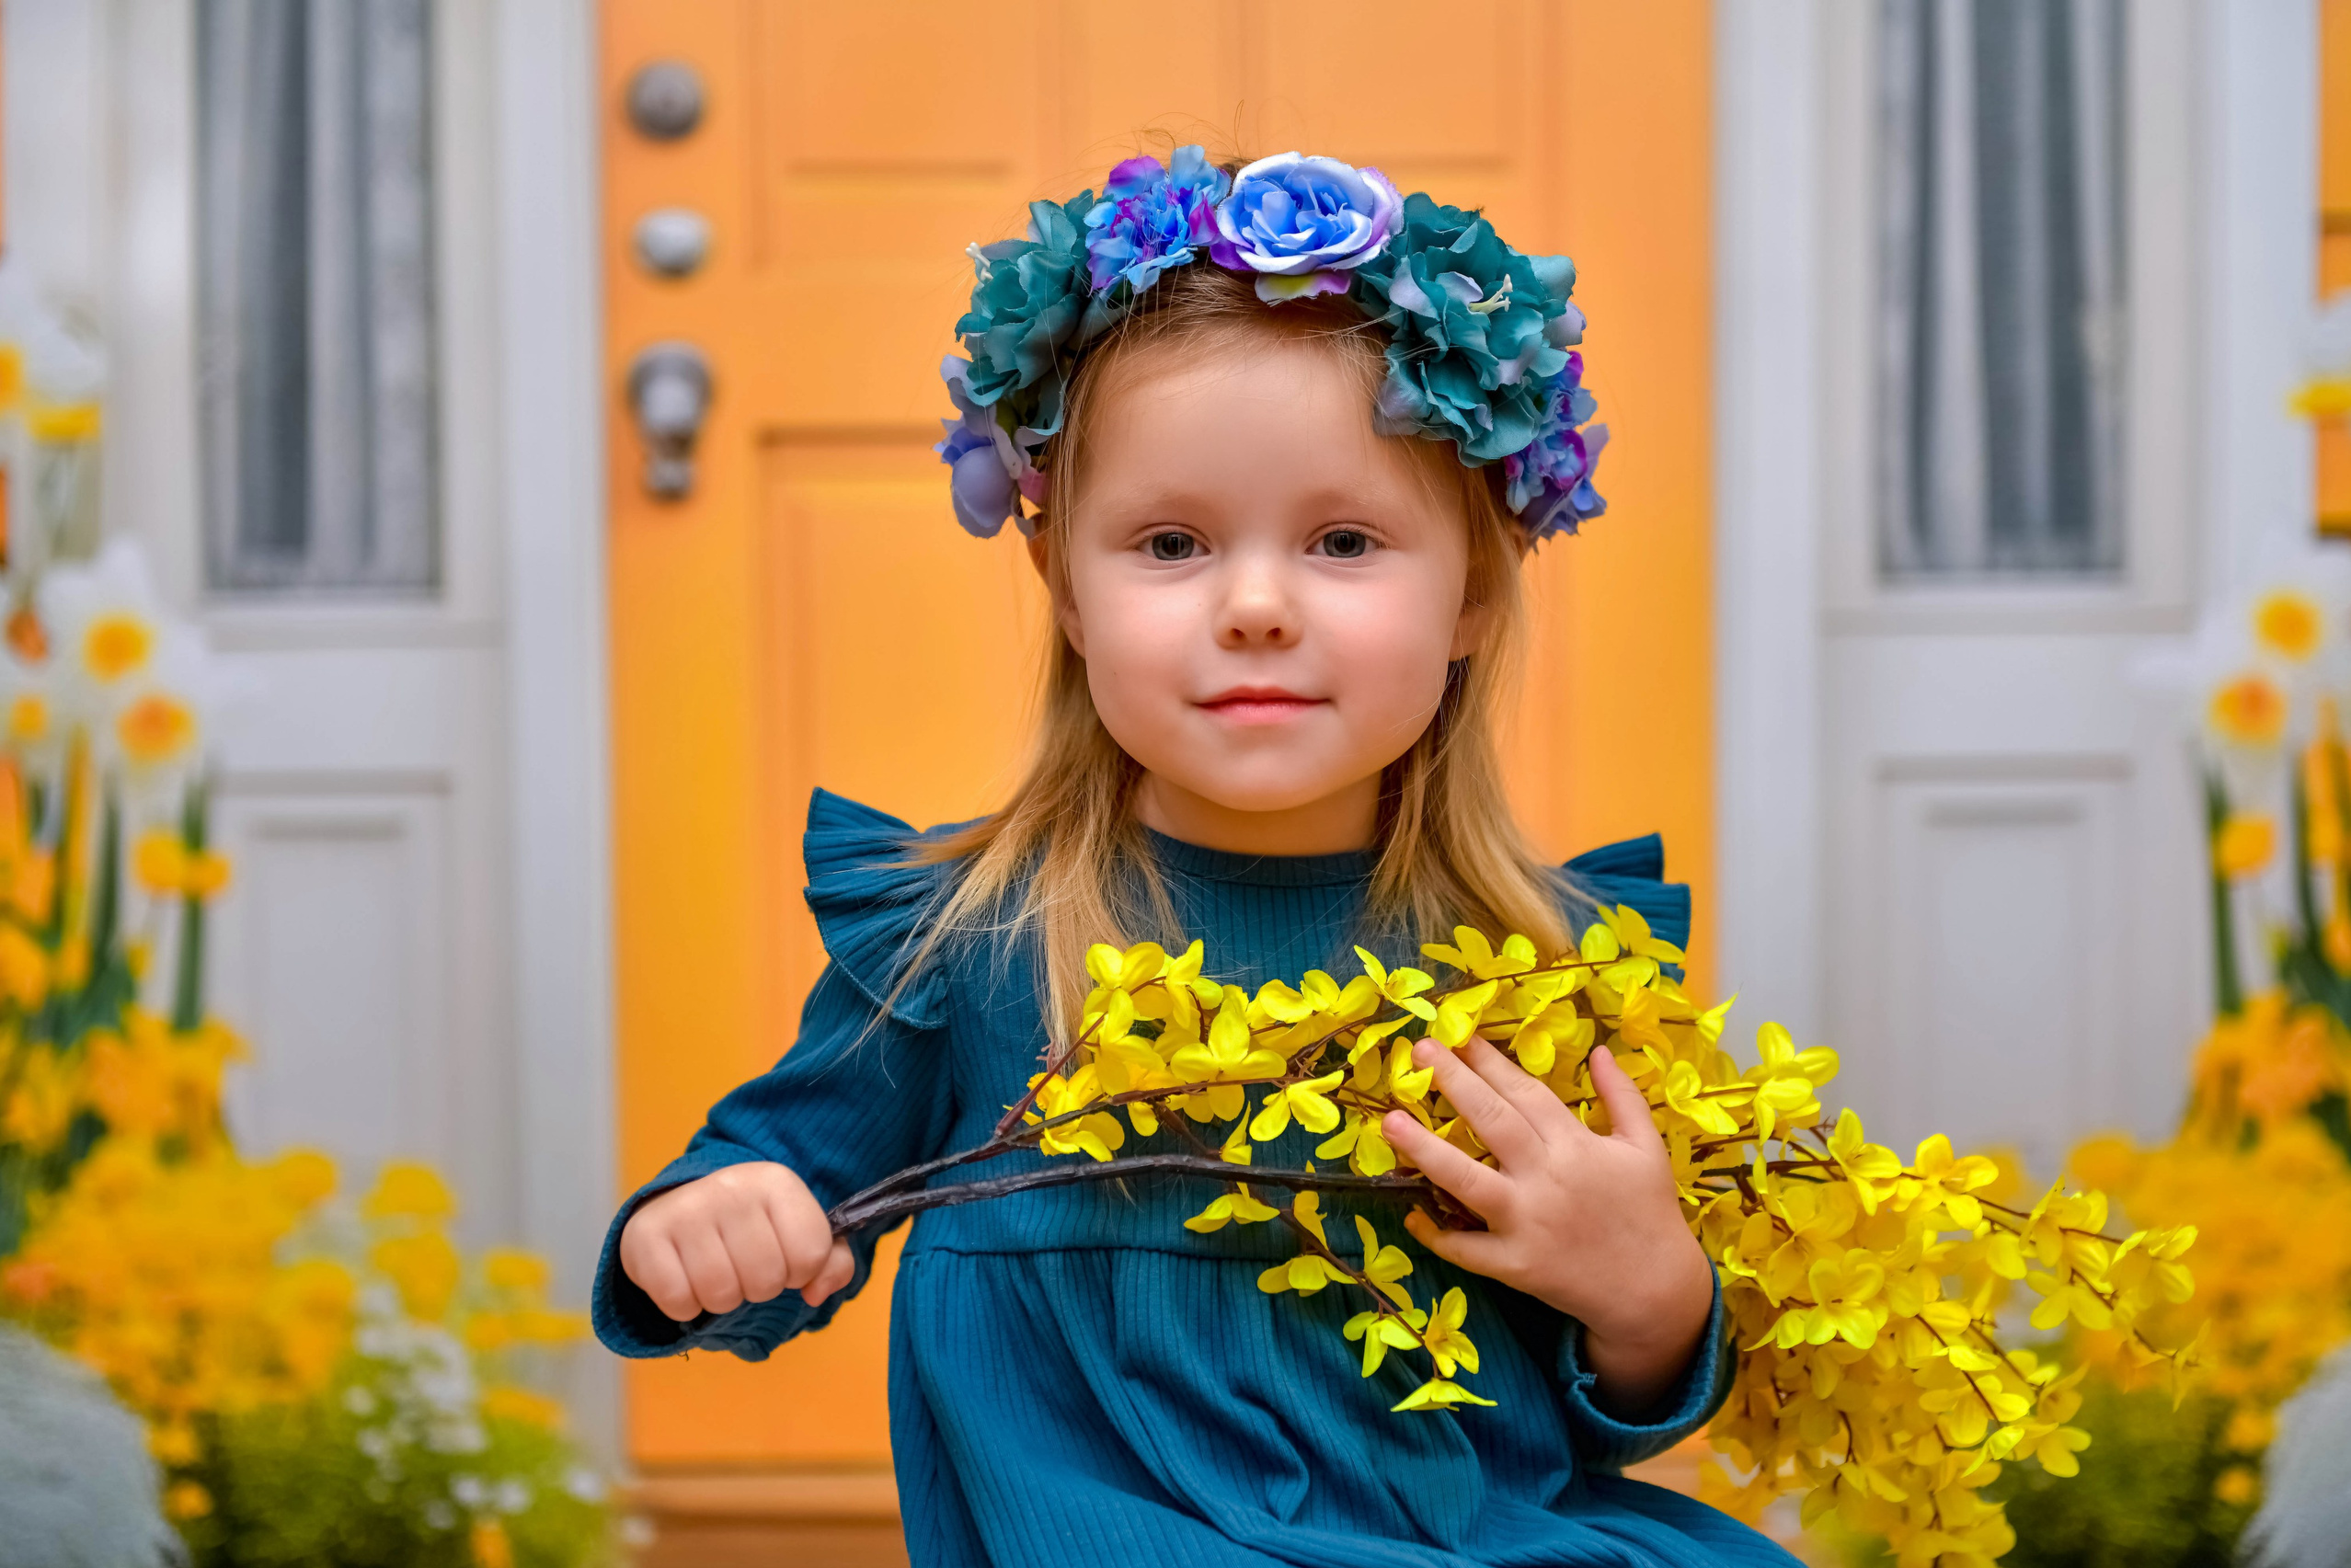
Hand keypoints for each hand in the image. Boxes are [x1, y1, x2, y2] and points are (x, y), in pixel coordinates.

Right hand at [618, 1161, 854, 1322]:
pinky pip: (678, 1301)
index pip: (810, 1255)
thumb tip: (816, 1292)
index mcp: (776, 1181)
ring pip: (722, 1294)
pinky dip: (684, 1307)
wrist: (676, 1205)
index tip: (782, 1257)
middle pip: (766, 1281)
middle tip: (742, 1267)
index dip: (799, 1272)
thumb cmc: (748, 1227)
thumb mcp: (798, 1233)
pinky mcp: (644, 1235)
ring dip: (721, 1300)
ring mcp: (685, 1208)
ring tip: (714, 1273)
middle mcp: (731, 1186)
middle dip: (758, 1288)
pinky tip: (684, 1279)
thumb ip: (830, 1262)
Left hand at [1382, 1038, 1714, 1415]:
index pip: (1524, 1092)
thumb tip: (1600, 1049)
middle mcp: (1546, 1178)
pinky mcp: (1516, 1265)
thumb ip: (1622, 1095)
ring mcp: (1527, 1223)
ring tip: (1389, 1122)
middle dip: (1453, 1081)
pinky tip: (1411, 1212)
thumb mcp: (1646, 1146)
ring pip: (1467, 1180)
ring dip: (1425, 1150)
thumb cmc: (1649, 1211)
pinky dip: (1438, 1234)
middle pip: (1491, 1121)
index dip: (1490, 1061)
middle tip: (1420, 1049)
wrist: (1657, 1292)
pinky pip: (1467, 1249)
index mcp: (1576, 1145)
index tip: (1460, 1034)